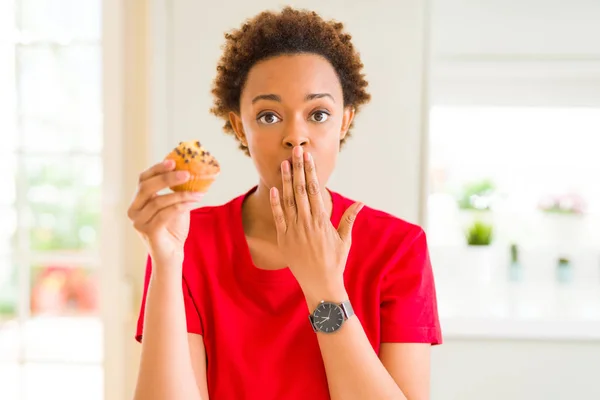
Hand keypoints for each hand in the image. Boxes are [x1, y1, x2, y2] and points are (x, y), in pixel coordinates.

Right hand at [127, 159, 203, 265]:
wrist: (172, 255)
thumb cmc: (173, 229)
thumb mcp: (175, 205)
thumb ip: (176, 191)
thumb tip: (189, 171)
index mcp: (137, 201)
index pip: (143, 179)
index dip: (156, 169)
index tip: (173, 161)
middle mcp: (133, 211)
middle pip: (147, 187)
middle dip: (168, 178)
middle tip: (187, 174)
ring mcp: (138, 222)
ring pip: (158, 201)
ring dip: (181, 195)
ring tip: (198, 193)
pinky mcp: (148, 232)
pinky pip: (165, 214)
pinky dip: (181, 206)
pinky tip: (193, 203)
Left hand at [269, 146, 363, 301]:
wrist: (320, 284)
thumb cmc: (335, 262)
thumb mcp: (345, 239)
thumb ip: (349, 219)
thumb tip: (360, 202)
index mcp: (322, 220)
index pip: (314, 190)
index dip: (310, 172)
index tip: (308, 158)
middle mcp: (307, 223)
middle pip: (300, 190)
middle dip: (297, 169)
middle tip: (295, 151)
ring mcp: (294, 230)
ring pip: (288, 200)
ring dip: (285, 181)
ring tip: (284, 164)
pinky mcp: (284, 239)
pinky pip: (279, 218)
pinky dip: (275, 203)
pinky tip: (274, 189)